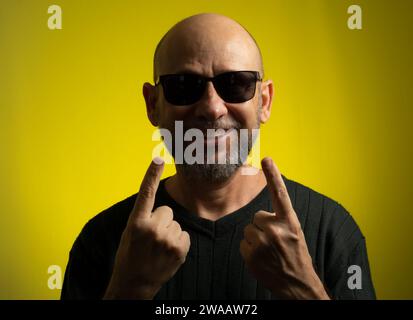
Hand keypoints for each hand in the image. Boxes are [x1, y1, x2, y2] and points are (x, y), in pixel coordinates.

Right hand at [103, 158, 190, 298]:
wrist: (134, 284)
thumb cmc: (130, 257)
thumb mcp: (130, 234)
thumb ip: (144, 218)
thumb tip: (163, 209)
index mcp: (136, 222)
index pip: (146, 193)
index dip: (151, 175)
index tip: (158, 159)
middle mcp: (152, 228)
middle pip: (167, 210)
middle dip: (161, 221)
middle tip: (151, 238)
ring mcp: (167, 239)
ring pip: (176, 223)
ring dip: (170, 232)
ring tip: (158, 248)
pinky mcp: (179, 248)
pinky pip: (184, 235)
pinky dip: (178, 242)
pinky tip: (167, 253)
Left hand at [240, 157, 329, 299]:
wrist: (296, 284)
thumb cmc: (296, 256)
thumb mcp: (295, 234)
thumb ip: (280, 220)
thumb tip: (260, 214)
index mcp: (290, 222)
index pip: (280, 194)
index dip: (273, 175)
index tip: (267, 158)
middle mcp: (276, 230)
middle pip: (257, 216)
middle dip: (262, 226)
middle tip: (275, 241)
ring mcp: (263, 243)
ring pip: (248, 229)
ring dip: (255, 238)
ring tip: (269, 250)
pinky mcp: (251, 254)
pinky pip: (243, 243)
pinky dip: (249, 249)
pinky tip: (262, 258)